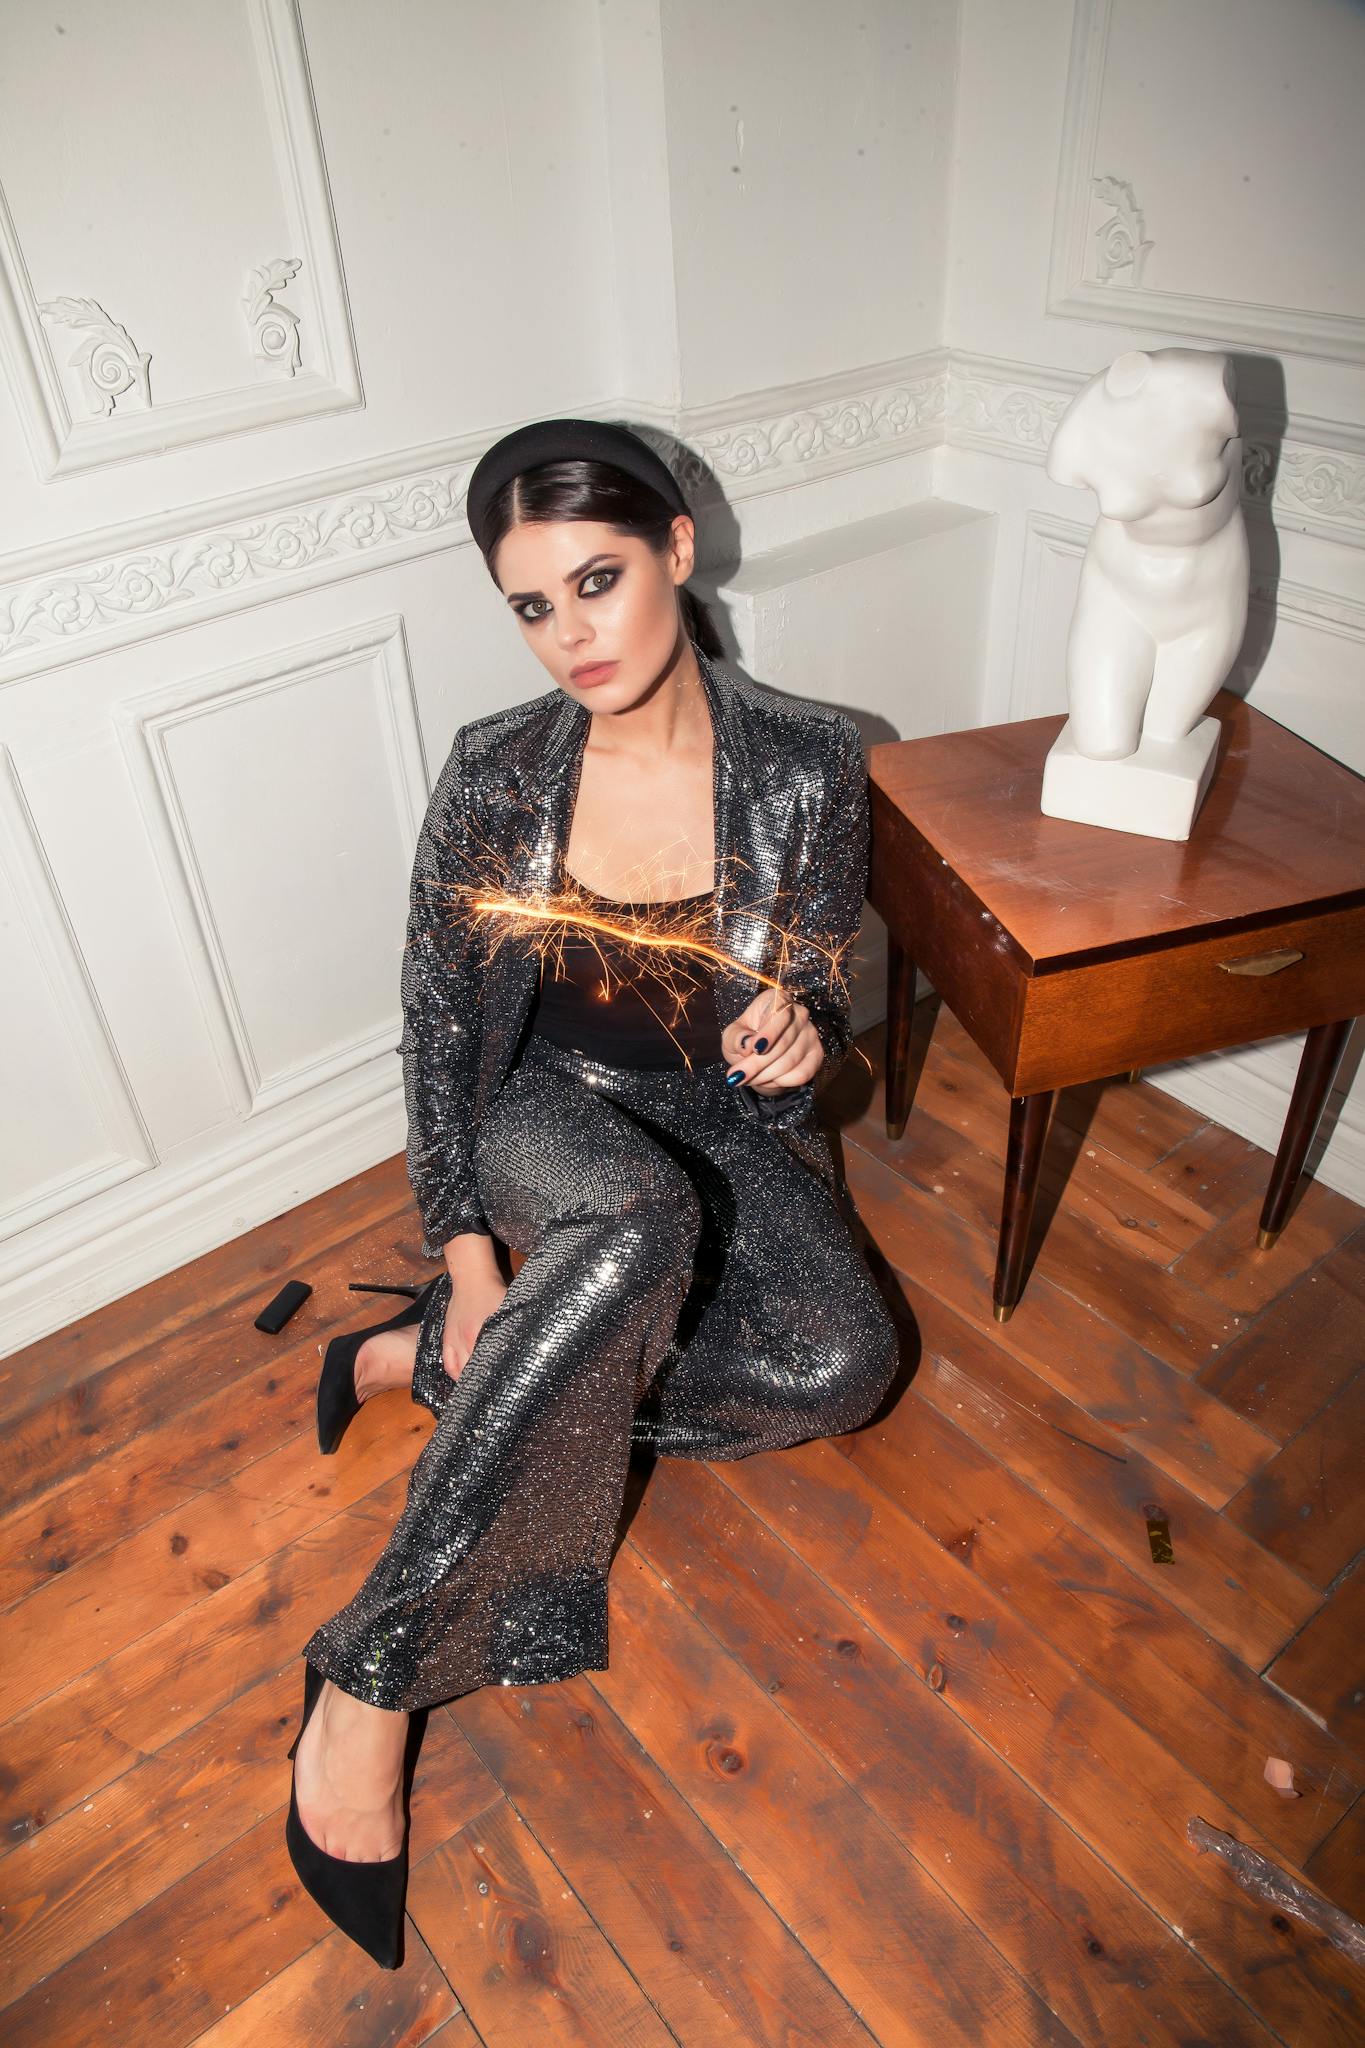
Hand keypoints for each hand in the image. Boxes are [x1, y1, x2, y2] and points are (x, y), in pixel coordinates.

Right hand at [441, 1266, 506, 1382]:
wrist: (472, 1278)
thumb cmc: (494, 1292)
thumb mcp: (507, 1310)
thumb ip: (513, 1330)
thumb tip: (526, 1347)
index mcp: (478, 1334)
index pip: (485, 1365)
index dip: (492, 1378)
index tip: (503, 1387)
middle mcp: (463, 1341)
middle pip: (471, 1371)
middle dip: (481, 1383)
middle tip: (493, 1392)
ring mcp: (452, 1340)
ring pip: (457, 1370)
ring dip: (466, 1382)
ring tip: (477, 1391)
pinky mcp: (446, 1337)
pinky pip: (447, 1362)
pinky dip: (454, 1373)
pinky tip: (462, 1381)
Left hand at [720, 984, 824, 1096]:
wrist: (761, 1054)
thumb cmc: (746, 1039)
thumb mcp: (732, 1036)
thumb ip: (736, 1037)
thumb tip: (746, 1044)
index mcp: (778, 1000)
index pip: (780, 1015)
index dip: (769, 1034)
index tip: (755, 1049)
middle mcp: (800, 1014)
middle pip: (784, 1042)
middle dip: (757, 1064)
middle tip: (737, 1077)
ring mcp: (811, 1034)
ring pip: (790, 1061)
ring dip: (765, 1075)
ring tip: (748, 1079)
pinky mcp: (817, 1054)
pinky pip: (801, 1074)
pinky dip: (781, 1082)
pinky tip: (768, 1078)